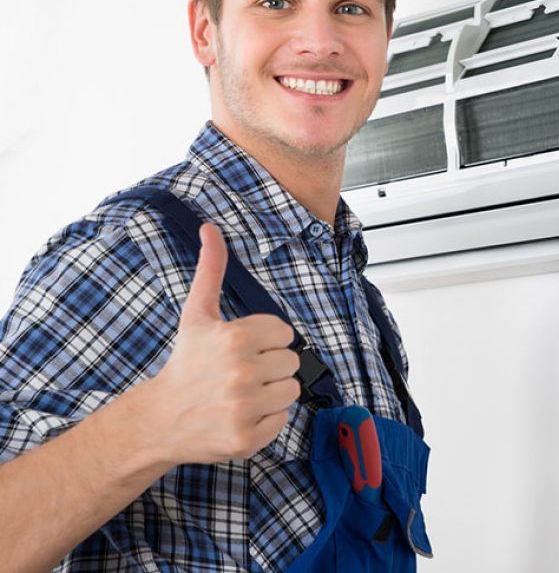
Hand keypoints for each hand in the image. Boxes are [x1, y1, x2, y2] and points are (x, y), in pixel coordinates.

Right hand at [147, 223, 300, 464]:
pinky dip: (266, 419)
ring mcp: (243, 408)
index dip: (266, 340)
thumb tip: (211, 228)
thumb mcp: (197, 313)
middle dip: (270, 366)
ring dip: (271, 392)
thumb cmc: (186, 362)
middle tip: (239, 372)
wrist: (160, 418)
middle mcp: (240, 373)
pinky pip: (282, 419)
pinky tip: (240, 414)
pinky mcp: (246, 439)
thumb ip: (211, 269)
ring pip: (291, 390)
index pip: (285, 333)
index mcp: (235, 338)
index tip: (242, 348)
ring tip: (242, 392)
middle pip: (291, 362)